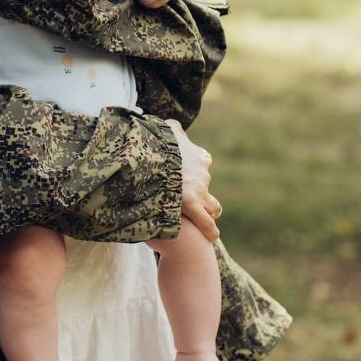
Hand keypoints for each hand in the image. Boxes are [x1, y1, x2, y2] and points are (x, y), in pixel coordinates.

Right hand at [164, 119, 221, 241]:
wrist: (148, 149)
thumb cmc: (155, 137)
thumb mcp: (166, 128)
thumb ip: (172, 129)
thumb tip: (171, 124)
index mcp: (198, 155)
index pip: (202, 165)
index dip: (193, 172)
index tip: (183, 177)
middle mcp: (202, 171)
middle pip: (205, 186)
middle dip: (199, 193)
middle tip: (183, 198)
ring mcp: (198, 188)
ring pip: (212, 205)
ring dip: (207, 210)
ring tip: (198, 218)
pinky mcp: (190, 204)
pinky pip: (206, 223)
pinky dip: (209, 230)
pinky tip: (211, 236)